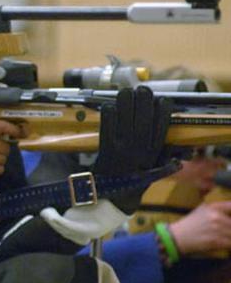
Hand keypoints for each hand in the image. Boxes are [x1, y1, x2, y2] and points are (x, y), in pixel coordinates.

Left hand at [93, 86, 173, 212]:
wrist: (114, 194)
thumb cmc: (137, 177)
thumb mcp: (156, 166)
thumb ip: (166, 152)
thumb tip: (177, 141)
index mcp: (154, 152)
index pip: (162, 126)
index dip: (162, 110)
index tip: (162, 99)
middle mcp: (140, 148)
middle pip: (143, 117)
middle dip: (144, 100)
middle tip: (142, 88)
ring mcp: (122, 147)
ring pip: (125, 117)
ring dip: (125, 101)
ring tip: (125, 91)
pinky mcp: (106, 147)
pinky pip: (107, 125)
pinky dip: (108, 112)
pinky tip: (109, 104)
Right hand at [169, 201, 230, 255]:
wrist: (178, 237)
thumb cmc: (191, 223)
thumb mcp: (202, 209)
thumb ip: (218, 208)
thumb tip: (230, 211)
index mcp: (214, 207)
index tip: (230, 217)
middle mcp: (216, 216)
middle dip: (230, 229)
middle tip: (227, 231)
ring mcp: (216, 229)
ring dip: (230, 237)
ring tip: (226, 238)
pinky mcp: (215, 241)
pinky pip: (230, 244)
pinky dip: (228, 245)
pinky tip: (224, 244)